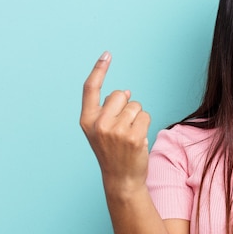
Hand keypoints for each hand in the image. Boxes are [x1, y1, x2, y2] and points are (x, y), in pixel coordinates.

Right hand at [80, 52, 150, 194]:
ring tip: (130, 136)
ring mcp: (116, 130)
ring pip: (135, 105)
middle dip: (125, 106)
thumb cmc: (113, 152)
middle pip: (119, 95)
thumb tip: (125, 91)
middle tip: (122, 128)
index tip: (107, 54)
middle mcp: (98, 124)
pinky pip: (145, 115)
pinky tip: (138, 139)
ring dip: (137, 117)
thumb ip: (108, 110)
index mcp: (87, 121)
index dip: (98, 70)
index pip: (91, 89)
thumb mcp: (102, 130)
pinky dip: (145, 125)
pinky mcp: (133, 136)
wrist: (121, 179)